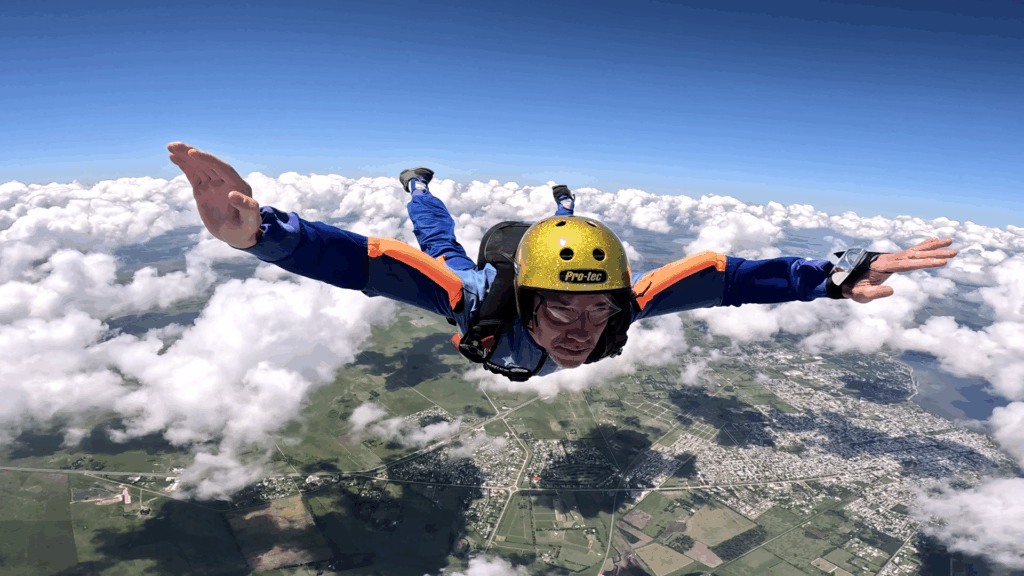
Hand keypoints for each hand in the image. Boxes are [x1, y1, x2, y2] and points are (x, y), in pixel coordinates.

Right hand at [168, 142, 261, 248]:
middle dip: (192, 153)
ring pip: (198, 167)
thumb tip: (232, 195)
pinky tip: (173, 157)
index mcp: (238, 185)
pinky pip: (192, 175)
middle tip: (176, 146)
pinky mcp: (203, 190)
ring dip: (185, 156)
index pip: (222, 168)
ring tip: (170, 147)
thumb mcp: (250, 222)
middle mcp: (225, 181)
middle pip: (208, 164)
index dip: (209, 160)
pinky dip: (184, 166)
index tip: (193, 153)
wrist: (237, 236)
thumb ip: (247, 208)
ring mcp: (213, 185)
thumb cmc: (246, 230)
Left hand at [843, 238, 957, 302]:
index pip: (908, 264)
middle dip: (934, 253)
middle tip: (953, 252)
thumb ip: (874, 293)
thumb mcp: (860, 295)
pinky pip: (911, 251)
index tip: (941, 262)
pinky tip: (935, 240)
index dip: (925, 263)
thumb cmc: (853, 289)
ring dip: (933, 247)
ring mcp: (892, 258)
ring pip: (915, 250)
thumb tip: (892, 290)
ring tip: (950, 242)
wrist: (845, 281)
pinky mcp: (894, 260)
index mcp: (883, 266)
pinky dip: (923, 245)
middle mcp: (889, 259)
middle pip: (915, 255)